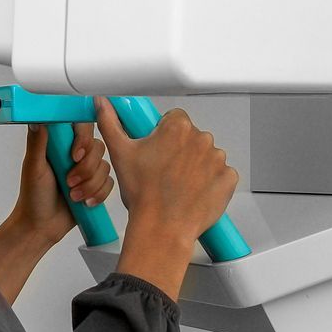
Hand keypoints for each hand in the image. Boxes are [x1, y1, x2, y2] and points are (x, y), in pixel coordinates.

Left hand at [11, 121, 112, 246]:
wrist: (42, 226)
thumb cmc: (33, 196)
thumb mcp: (34, 167)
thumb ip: (37, 142)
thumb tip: (37, 118)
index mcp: (60, 143)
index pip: (80, 126)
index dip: (83, 139)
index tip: (75, 156)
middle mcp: (75, 152)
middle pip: (97, 147)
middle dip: (86, 169)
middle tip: (69, 182)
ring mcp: (87, 169)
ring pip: (105, 166)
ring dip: (90, 184)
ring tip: (73, 196)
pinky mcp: (96, 185)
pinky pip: (110, 183)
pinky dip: (98, 194)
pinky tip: (85, 203)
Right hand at [93, 97, 237, 244]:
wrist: (162, 228)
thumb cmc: (143, 195)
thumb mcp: (120, 153)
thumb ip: (110, 122)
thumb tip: (103, 104)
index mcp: (177, 127)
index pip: (174, 119)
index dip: (163, 135)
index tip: (157, 150)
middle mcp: (201, 139)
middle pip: (190, 137)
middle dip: (180, 151)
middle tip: (164, 171)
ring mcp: (217, 160)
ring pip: (206, 156)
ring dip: (196, 166)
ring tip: (178, 185)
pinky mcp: (228, 179)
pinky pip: (221, 174)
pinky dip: (211, 182)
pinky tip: (194, 192)